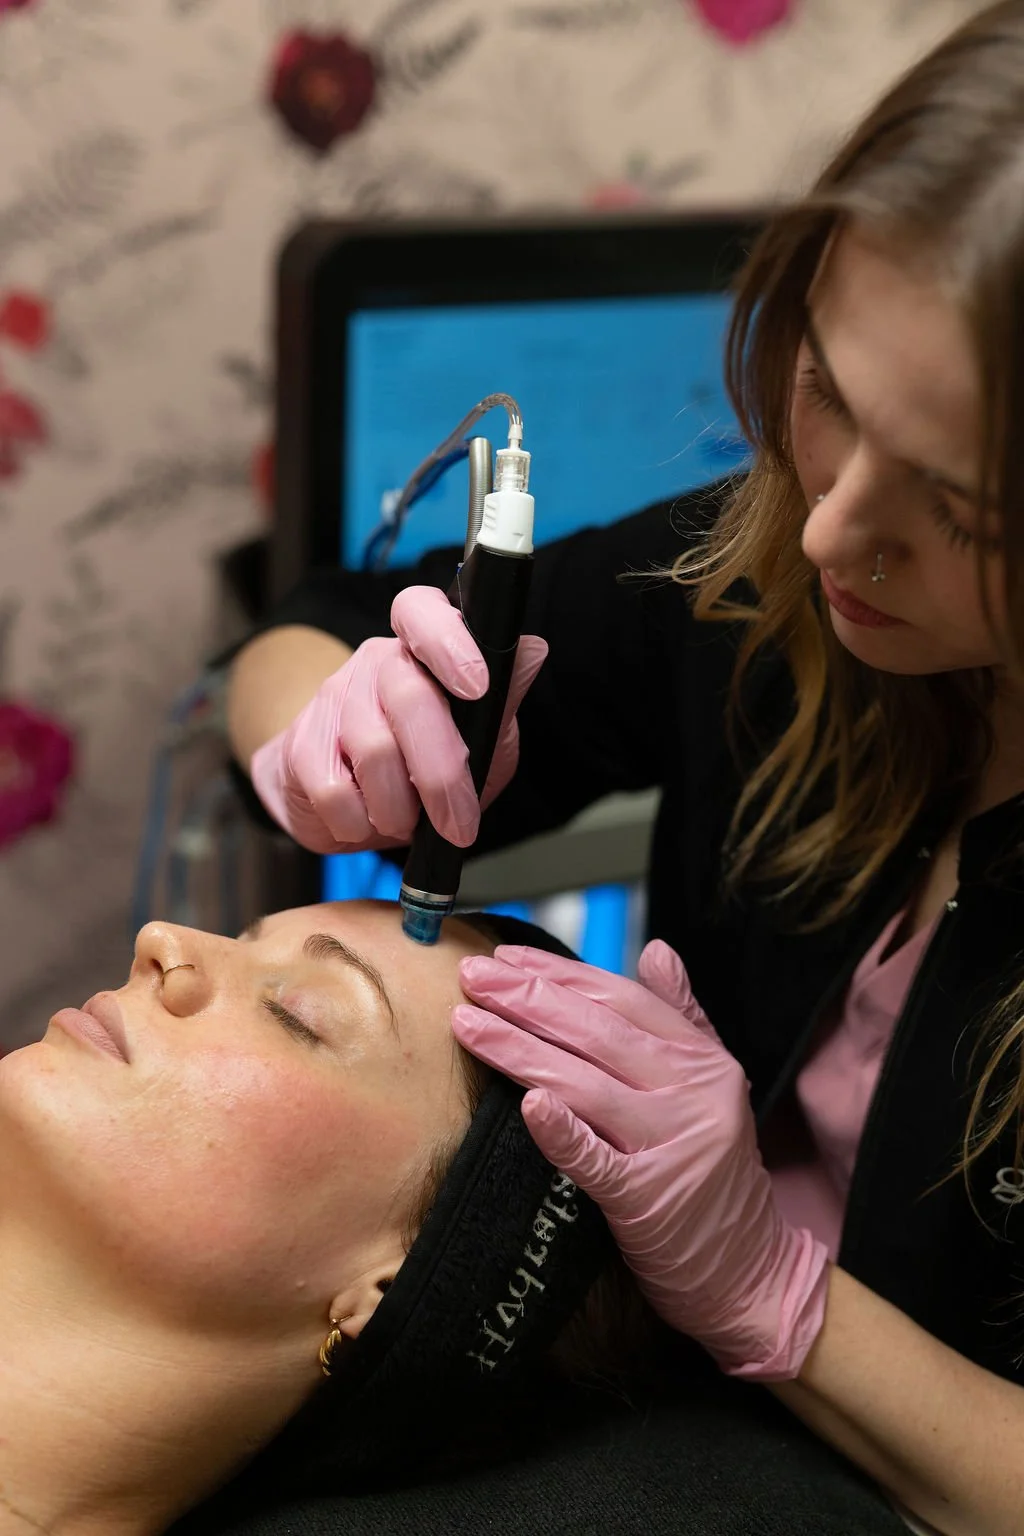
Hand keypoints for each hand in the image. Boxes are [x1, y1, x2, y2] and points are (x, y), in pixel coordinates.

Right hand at [251, 585, 546, 853]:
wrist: (352, 805)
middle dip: (442, 772)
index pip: (421, 610)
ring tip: (407, 821)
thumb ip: (502, 700)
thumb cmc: (426, 763)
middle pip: (408, 697)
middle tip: (459, 823)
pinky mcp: (300, 745)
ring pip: (373, 750)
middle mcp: (375, 662)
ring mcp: (333, 699)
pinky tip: (366, 820)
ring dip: (400, 806)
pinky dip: (359, 822)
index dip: (447, 640)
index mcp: (421, 649)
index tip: (476, 685)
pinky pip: (334, 789)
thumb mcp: (480, 738)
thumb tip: (532, 652)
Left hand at [454, 940, 829, 1380]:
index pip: (621, 999)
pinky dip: (561, 1131)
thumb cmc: (716, 1176)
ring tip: (467, 1024)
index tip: (507, 957)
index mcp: (701, 1060)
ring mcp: (671, 1146)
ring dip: (518, 1049)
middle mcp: (690, 1094)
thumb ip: (682, 1015)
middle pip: (595, 1032)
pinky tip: (527, 1102)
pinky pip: (596, 1160)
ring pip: (583, 1084)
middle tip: (472, 977)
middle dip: (525, 998)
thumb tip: (656, 949)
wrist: (750, 1271)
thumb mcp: (713, 1084)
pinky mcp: (647, 1200)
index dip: (560, 974)